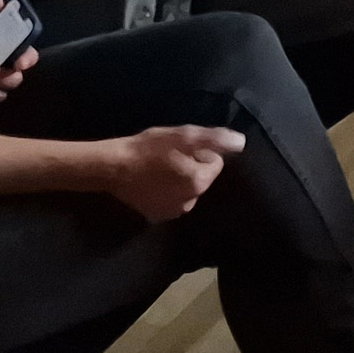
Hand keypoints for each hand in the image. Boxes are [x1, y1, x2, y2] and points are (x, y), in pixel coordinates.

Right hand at [96, 125, 240, 221]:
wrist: (112, 168)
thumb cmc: (148, 148)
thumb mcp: (183, 135)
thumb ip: (214, 140)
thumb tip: (241, 143)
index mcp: (198, 182)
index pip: (215, 163)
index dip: (201, 153)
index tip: (181, 148)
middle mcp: (190, 202)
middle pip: (201, 178)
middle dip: (191, 166)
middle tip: (169, 156)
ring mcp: (172, 212)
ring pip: (186, 190)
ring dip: (179, 179)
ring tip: (159, 168)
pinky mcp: (156, 217)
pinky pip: (171, 200)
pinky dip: (166, 192)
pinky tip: (152, 181)